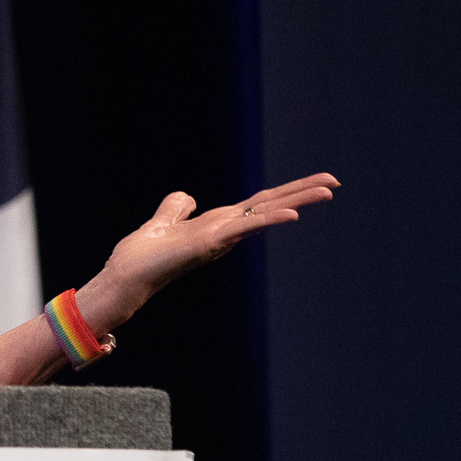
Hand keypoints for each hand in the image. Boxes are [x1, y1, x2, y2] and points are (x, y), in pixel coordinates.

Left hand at [79, 172, 339, 330]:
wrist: (126, 277)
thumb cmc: (142, 256)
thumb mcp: (163, 221)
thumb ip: (176, 208)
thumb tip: (187, 196)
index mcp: (217, 223)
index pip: (258, 203)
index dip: (284, 193)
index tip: (312, 183)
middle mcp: (224, 231)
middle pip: (269, 206)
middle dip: (301, 193)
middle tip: (335, 182)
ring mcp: (221, 238)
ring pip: (266, 214)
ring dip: (298, 201)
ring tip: (328, 190)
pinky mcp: (211, 243)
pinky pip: (245, 227)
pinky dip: (269, 220)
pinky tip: (292, 215)